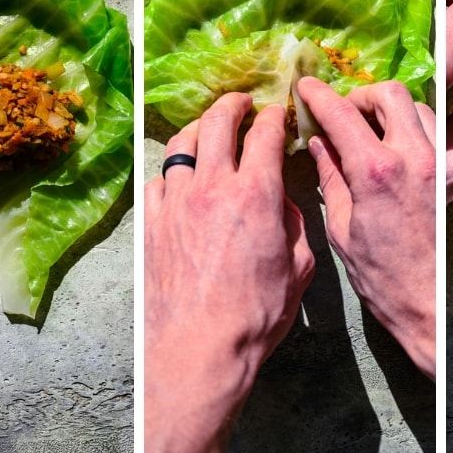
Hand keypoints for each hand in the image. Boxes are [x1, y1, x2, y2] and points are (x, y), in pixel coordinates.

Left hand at [145, 93, 314, 452]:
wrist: (200, 349)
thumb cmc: (256, 315)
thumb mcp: (300, 267)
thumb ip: (294, 223)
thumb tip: (281, 201)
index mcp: (256, 194)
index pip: (265, 133)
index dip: (275, 115)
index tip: (278, 112)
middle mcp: (213, 188)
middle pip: (218, 122)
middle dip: (233, 104)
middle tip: (242, 103)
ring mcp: (176, 204)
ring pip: (181, 144)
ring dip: (199, 129)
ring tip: (209, 128)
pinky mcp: (152, 225)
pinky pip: (157, 181)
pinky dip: (172, 171)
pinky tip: (180, 178)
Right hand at [297, 77, 437, 378]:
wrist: (423, 300)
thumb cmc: (376, 273)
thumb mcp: (341, 224)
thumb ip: (331, 174)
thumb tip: (318, 141)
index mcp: (376, 171)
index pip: (343, 113)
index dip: (319, 95)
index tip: (306, 87)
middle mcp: (413, 158)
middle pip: (390, 93)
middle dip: (362, 95)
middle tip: (345, 112)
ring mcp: (440, 163)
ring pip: (418, 106)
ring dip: (391, 110)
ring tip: (370, 129)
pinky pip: (437, 131)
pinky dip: (416, 128)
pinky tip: (397, 147)